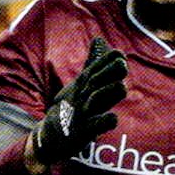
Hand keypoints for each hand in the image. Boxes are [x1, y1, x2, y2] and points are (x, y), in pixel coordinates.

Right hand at [33, 37, 127, 164]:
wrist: (51, 135)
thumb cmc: (72, 106)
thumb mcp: (80, 83)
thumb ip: (92, 63)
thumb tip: (99, 40)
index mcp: (82, 85)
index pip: (93, 70)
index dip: (106, 61)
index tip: (120, 53)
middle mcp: (81, 96)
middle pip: (94, 82)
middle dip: (108, 73)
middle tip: (123, 64)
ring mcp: (81, 114)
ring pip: (95, 101)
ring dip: (107, 93)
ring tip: (122, 87)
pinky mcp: (82, 132)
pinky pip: (94, 127)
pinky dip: (103, 122)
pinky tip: (113, 119)